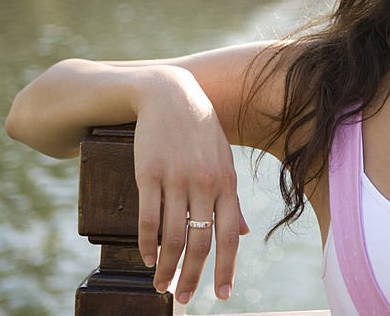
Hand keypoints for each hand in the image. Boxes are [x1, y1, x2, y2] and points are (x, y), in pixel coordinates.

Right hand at [130, 67, 249, 303]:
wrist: (169, 94)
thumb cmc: (200, 130)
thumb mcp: (222, 159)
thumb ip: (230, 198)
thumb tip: (242, 234)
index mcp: (226, 182)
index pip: (228, 236)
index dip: (225, 269)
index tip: (221, 295)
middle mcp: (204, 183)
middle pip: (200, 242)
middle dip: (192, 276)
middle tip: (182, 298)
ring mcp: (175, 178)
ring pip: (172, 236)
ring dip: (166, 266)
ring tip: (161, 284)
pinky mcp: (148, 173)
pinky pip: (148, 218)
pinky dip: (146, 244)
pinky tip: (147, 258)